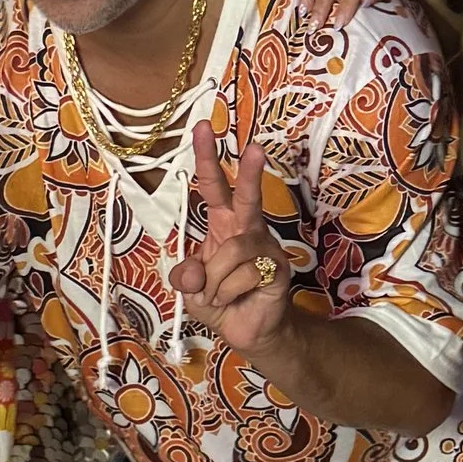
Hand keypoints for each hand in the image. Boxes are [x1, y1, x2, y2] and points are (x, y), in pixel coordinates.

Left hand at [173, 121, 294, 351]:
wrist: (250, 332)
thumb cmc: (221, 302)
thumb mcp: (191, 289)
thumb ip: (186, 276)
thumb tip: (193, 272)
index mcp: (222, 224)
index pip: (213, 186)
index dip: (207, 158)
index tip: (203, 129)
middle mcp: (246, 230)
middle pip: (246, 196)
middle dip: (250, 172)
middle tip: (255, 147)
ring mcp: (264, 248)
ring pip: (231, 252)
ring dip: (215, 281)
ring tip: (218, 296)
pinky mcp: (276, 270)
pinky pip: (242, 275)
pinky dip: (228, 294)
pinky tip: (235, 300)